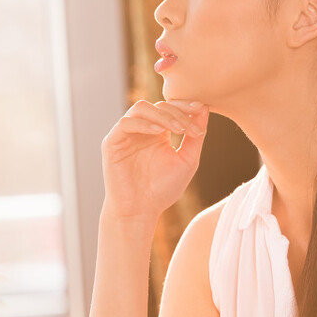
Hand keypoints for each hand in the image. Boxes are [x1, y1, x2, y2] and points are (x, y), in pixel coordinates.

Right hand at [101, 100, 208, 221]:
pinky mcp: (112, 143)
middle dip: (176, 113)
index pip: (170, 107)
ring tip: (177, 129)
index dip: (185, 105)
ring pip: (141, 108)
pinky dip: (143, 124)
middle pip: (158, 105)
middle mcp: (141, 130)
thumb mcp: (187, 161)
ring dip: (161, 115)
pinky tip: (158, 132)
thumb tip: (204, 108)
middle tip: (189, 127)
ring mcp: (125, 135)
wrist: (141, 211)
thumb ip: (195, 136)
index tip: (201, 108)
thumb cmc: (162, 190)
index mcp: (157, 132)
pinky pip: (125, 123)